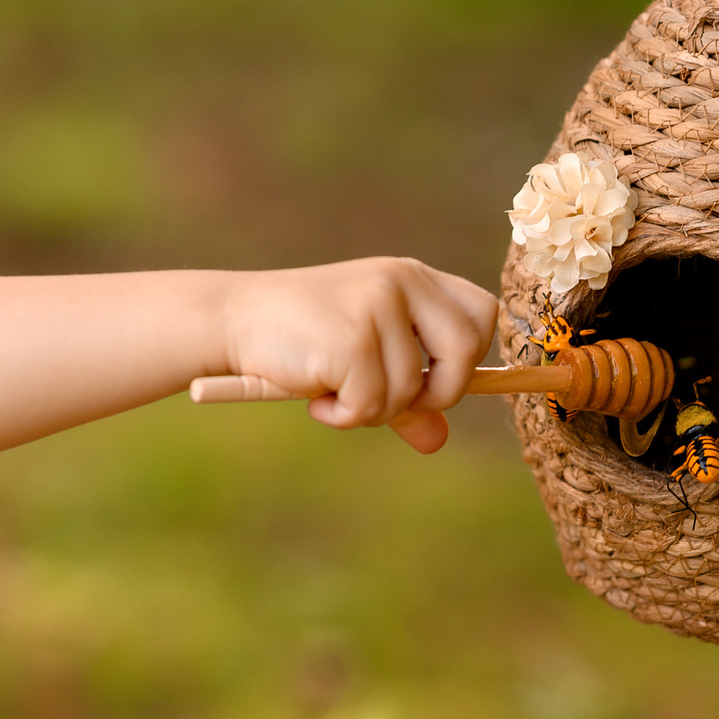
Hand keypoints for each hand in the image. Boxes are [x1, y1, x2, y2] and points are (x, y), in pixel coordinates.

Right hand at [221, 257, 498, 450]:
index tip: (434, 377)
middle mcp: (400, 283)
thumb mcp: (363, 359)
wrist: (234, 319)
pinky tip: (316, 397)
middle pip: (466, 351)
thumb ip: (405, 396)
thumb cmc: (303, 337)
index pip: (484, 312)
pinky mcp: (350, 340)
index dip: (471, 356)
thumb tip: (436, 441)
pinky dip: (343, 416)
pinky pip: (370, 405)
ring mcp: (375, 308)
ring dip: (371, 411)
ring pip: (410, 391)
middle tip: (391, 401)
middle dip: (439, 393)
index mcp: (412, 277)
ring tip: (332, 392)